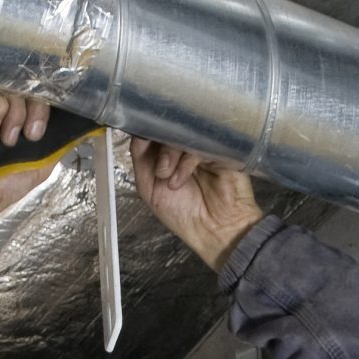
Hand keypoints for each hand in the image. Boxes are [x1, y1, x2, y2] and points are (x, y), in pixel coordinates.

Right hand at [0, 85, 53, 220]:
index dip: (47, 102)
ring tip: (8, 140)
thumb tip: (82, 125)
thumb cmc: (6, 184)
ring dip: (16, 112)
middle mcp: (0, 105)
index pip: (38, 91)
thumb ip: (58, 139)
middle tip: (31, 136)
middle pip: (26, 84)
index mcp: (19, 115)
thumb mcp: (43, 161)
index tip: (45, 128)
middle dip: (36, 108)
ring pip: (8, 85)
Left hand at [131, 139, 262, 273]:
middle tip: (159, 171)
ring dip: (169, 156)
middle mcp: (186, 147)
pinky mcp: (220, 149)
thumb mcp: (149, 188)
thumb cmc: (184, 214)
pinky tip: (180, 181)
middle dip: (158, 147)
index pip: (156, 129)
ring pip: (181, 135)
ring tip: (167, 179)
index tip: (140, 140)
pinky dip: (184, 163)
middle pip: (168, 128)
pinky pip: (198, 145)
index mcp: (169, 153)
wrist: (213, 231)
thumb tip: (138, 133)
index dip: (146, 133)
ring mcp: (203, 147)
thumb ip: (140, 159)